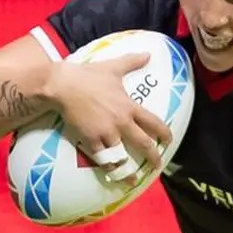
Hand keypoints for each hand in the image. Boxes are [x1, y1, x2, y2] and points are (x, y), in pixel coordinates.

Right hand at [45, 53, 173, 181]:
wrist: (63, 85)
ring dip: (129, 169)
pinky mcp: (91, 140)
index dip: (163, 133)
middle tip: (157, 165)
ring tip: (133, 179)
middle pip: (143, 144)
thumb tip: (148, 54)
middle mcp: (121, 122)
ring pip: (123, 156)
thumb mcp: (113, 67)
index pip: (153, 122)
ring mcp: (106, 133)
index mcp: (129, 106)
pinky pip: (102, 159)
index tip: (168, 141)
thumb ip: (132, 62)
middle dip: (153, 157)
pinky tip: (112, 176)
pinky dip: (108, 169)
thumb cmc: (88, 75)